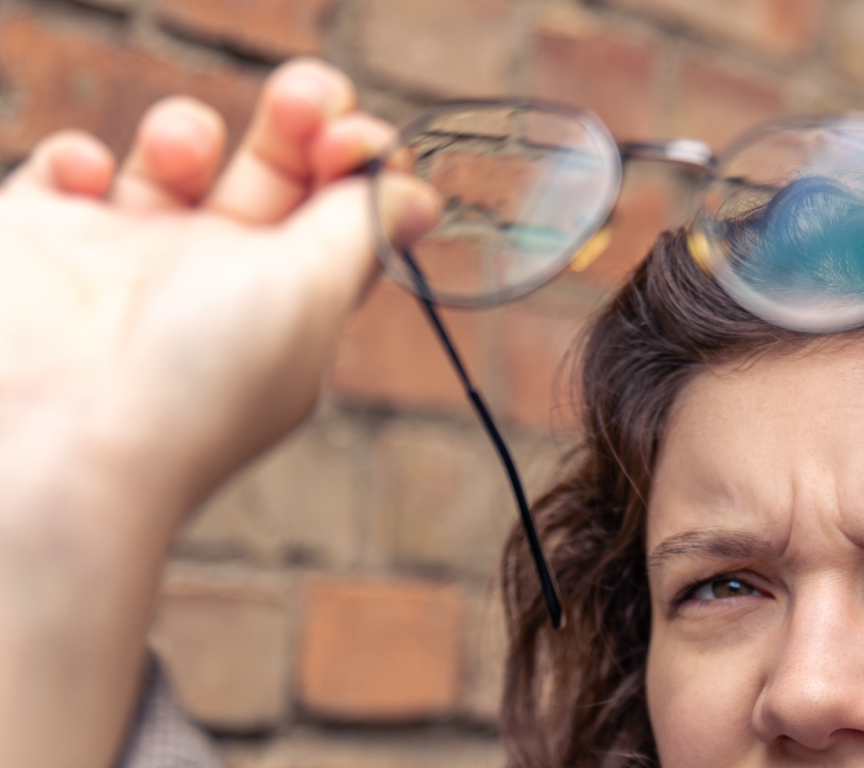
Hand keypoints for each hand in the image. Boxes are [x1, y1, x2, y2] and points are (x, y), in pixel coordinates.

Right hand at [0, 59, 435, 767]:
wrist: (56, 442)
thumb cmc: (200, 382)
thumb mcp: (312, 297)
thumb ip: (360, 231)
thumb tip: (418, 195)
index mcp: (288, 299)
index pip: (338, 213)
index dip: (356, 162)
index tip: (358, 139)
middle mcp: (212, 279)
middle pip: (271, 173)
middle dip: (297, 120)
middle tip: (307, 93)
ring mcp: (125, 258)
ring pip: (173, 160)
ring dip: (186, 130)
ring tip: (181, 152)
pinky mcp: (42, 241)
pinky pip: (64, 170)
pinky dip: (75, 155)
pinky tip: (86, 180)